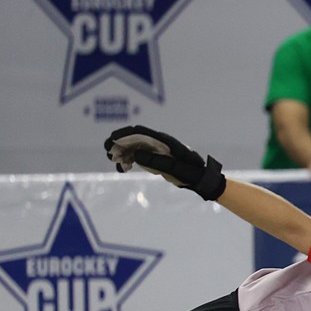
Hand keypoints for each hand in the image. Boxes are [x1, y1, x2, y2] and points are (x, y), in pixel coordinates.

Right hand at [104, 125, 225, 200]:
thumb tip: (136, 154)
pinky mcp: (155, 158)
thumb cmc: (191, 173)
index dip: (123, 133)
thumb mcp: (176, 169)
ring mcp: (156, 150)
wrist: (202, 179)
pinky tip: (123, 169)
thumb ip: (157, 161)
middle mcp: (158, 142)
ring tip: (114, 163)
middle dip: (118, 143)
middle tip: (108, 153)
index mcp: (163, 141)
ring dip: (122, 153)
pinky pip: (137, 156)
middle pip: (133, 138)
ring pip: (133, 147)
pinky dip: (128, 160)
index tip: (111, 140)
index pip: (139, 131)